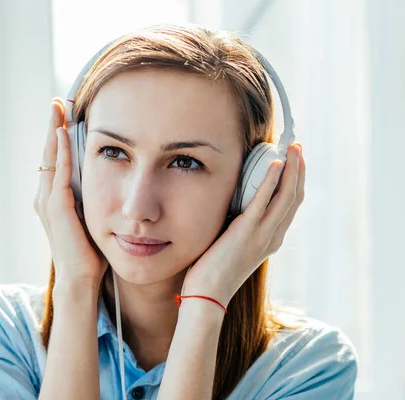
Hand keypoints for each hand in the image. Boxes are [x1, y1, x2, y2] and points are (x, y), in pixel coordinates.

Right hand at [33, 98, 108, 289]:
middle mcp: (45, 196)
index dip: (59, 136)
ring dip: (53, 131)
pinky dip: (60, 152)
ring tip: (57, 107)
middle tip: (58, 101)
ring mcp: (48, 201)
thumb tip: (109, 183)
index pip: (55, 160)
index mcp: (53, 199)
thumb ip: (93, 199)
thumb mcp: (92, 218)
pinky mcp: (56, 207)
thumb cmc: (88, 253)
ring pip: (49, 157)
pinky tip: (62, 132)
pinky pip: (58, 172)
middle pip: (48, 152)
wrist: (79, 279)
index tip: (65, 114)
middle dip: (52, 125)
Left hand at [182, 143, 304, 306]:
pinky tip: (274, 164)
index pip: (290, 206)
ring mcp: (262, 234)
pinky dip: (271, 181)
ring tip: (293, 148)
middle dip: (298, 170)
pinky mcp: (246, 231)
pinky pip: (263, 201)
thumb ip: (239, 228)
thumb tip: (233, 209)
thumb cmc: (213, 273)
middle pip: (294, 197)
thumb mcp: (233, 246)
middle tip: (297, 147)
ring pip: (286, 196)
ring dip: (291, 169)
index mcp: (270, 240)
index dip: (295, 181)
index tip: (294, 161)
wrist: (207, 295)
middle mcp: (272, 236)